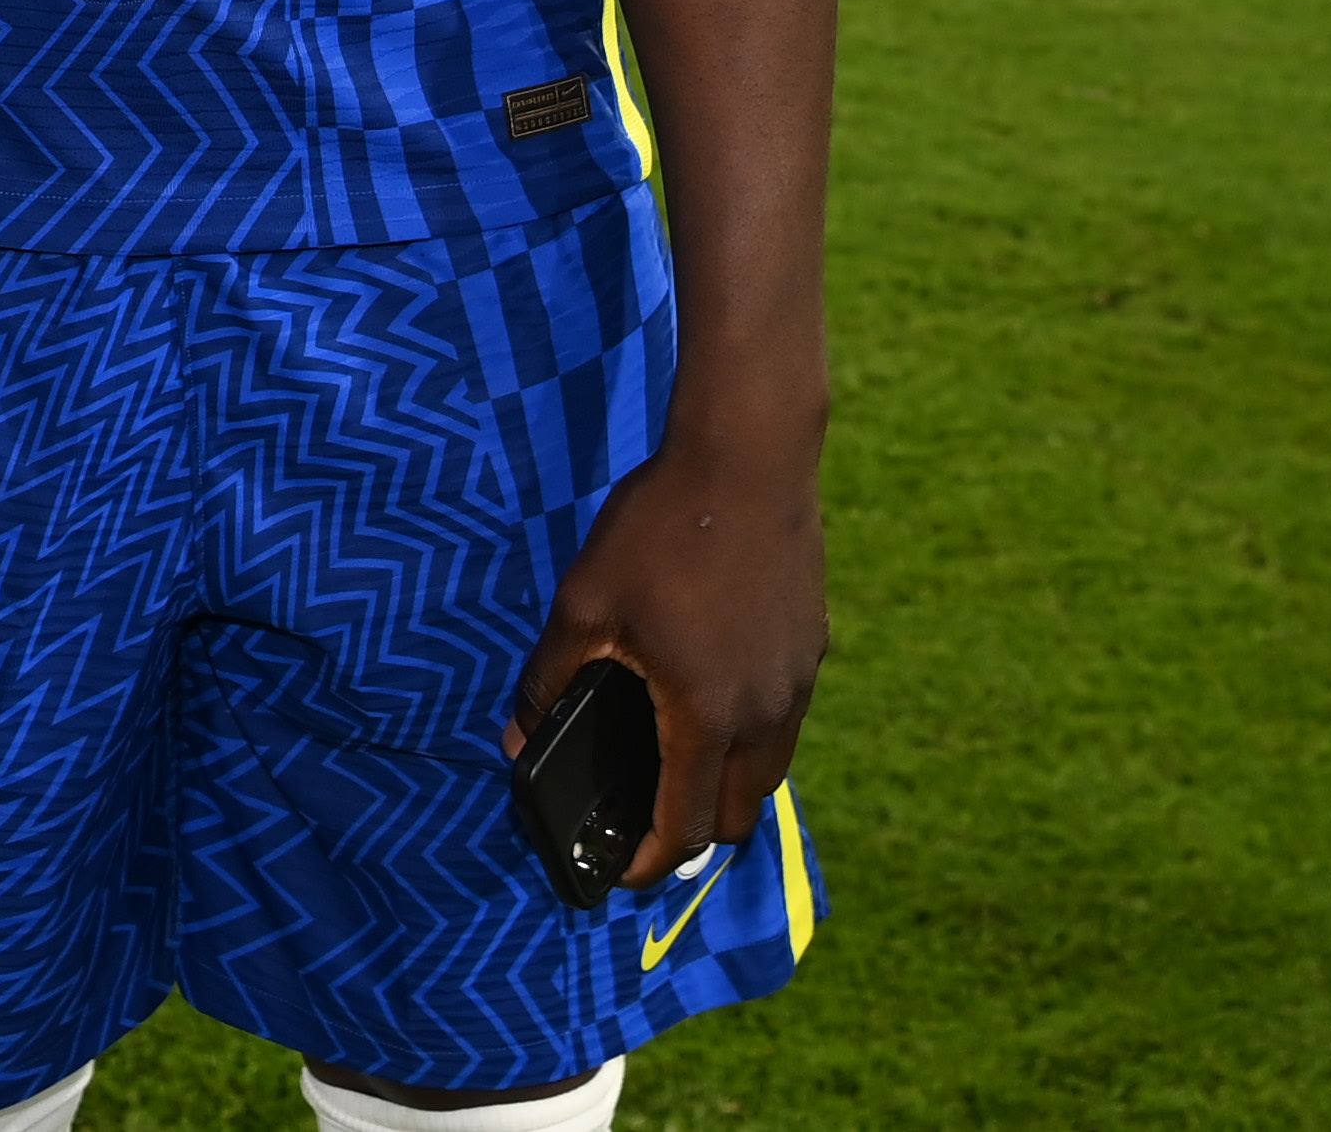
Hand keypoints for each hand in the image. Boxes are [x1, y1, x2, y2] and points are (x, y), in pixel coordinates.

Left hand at [506, 417, 825, 887]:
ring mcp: (799, 681)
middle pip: (737, 815)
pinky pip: (783, 721)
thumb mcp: (584, 605)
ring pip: (769, 771)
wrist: (749, 457)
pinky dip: (749, 737)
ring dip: (724, 786)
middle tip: (641, 821)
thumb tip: (518, 736)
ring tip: (672, 765)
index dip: (648, 864)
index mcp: (707, 715)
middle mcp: (767, 714)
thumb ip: (548, 679)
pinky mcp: (813, 647)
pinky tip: (707, 698)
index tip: (617, 873)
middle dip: (690, 834)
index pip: (684, 827)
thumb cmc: (659, 529)